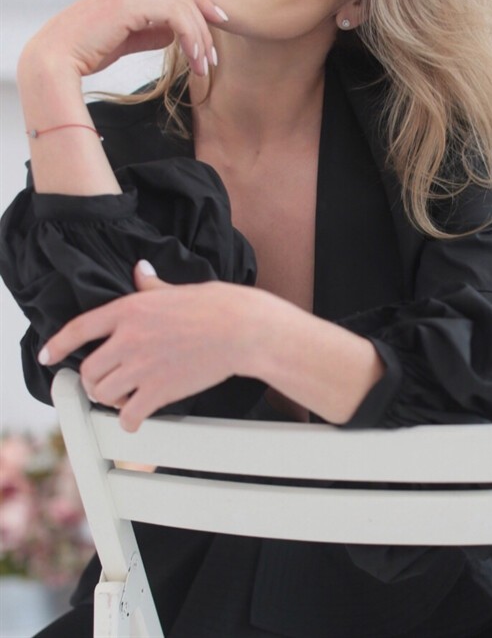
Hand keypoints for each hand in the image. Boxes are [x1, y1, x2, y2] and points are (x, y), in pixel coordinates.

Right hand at [18, 0, 226, 80]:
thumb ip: (151, 32)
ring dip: (200, 38)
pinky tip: (193, 58)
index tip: (217, 27)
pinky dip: (190, 36)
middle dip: (207, 22)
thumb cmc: (86, 53)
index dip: (199, 4)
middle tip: (214, 55)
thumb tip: (176, 33)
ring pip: (183, 5)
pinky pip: (175, 14)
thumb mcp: (126, 40)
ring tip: (205, 66)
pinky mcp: (129, 3)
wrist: (55, 59)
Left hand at [40, 261, 262, 431]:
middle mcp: (128, 338)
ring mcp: (142, 366)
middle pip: (89, 370)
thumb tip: (141, 270)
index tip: (49, 355)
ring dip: (110, 400)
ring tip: (123, 397)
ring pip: (103, 394)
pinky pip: (128, 415)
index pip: (80, 328)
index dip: (58, 344)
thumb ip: (151, 285)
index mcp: (129, 309)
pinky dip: (129, 421)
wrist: (242, 330)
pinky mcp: (159, 391)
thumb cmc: (217, 305)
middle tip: (105, 383)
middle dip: (93, 380)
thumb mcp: (178, 288)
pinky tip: (137, 417)